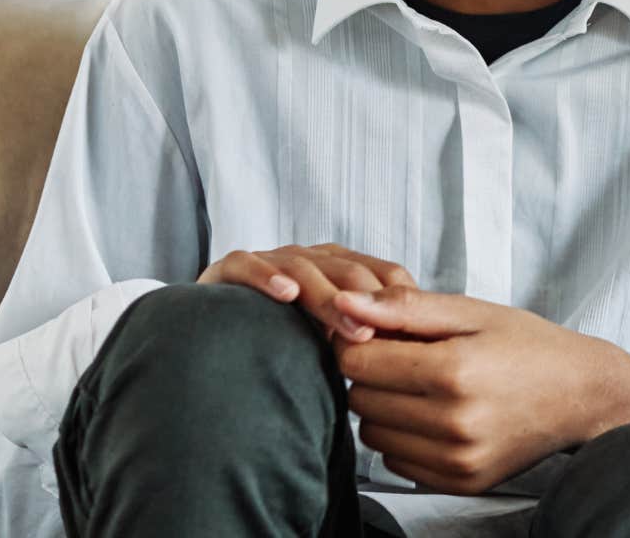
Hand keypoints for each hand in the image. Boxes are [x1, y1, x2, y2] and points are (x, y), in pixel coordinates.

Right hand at [198, 243, 415, 343]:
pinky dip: (267, 276)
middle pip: (349, 272)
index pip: (383, 275)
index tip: (410, 338)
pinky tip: (285, 293)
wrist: (214, 347)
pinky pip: (247, 263)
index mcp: (343, 271)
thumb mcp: (336, 347)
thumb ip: (368, 346)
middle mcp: (311, 260)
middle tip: (378, 337)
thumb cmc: (286, 349)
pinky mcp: (228, 270)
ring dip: (329, 298)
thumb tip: (414, 370)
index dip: (398, 302)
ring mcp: (271, 261)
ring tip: (348, 329)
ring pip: (305, 268)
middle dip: (368, 303)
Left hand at [333, 286, 629, 494]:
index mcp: (454, 370)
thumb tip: (344, 304)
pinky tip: (437, 417)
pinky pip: (397, 463)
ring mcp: (457, 458)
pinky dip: (405, 439)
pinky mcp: (460, 482)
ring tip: (425, 388)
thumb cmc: (531, 346)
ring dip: (386, 409)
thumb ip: (406, 307)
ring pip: (373, 434)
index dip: (361, 341)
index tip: (384, 333)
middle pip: (360, 399)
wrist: (584, 395)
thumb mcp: (473, 312)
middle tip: (411, 358)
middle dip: (373, 375)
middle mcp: (454, 421)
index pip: (356, 362)